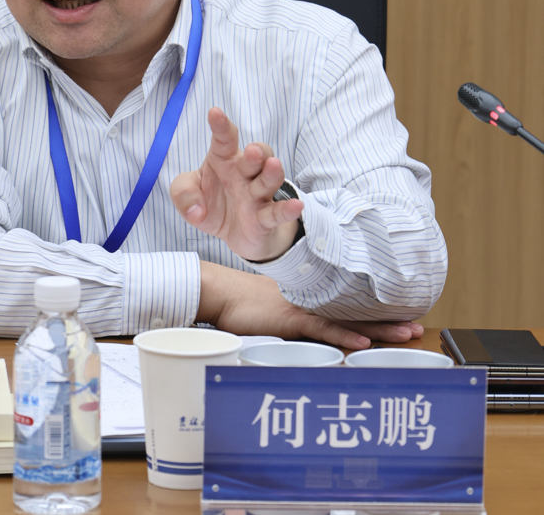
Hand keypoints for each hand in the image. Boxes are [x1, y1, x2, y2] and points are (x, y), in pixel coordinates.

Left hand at [171, 108, 301, 260]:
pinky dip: (286, 210)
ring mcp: (256, 195)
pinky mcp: (264, 218)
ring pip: (268, 180)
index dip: (220, 125)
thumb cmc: (211, 203)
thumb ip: (183, 194)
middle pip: (256, 156)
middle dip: (256, 152)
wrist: (230, 233)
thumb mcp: (187, 196)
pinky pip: (276, 212)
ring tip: (273, 166)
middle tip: (252, 151)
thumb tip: (195, 209)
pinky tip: (296, 206)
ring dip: (271, 173)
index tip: (215, 113)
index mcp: (224, 160)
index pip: (224, 139)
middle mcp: (243, 173)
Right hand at [197, 262, 423, 349]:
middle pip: (357, 312)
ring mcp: (303, 309)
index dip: (375, 313)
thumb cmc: (240, 303)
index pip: (348, 306)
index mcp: (309, 299)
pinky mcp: (291, 320)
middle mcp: (311, 302)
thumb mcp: (271, 310)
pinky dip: (345, 336)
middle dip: (389, 321)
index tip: (400, 317)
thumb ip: (291, 317)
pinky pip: (323, 329)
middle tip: (416, 327)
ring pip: (349, 320)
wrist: (219, 292)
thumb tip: (305, 328)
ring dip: (380, 329)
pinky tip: (364, 343)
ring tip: (407, 335)